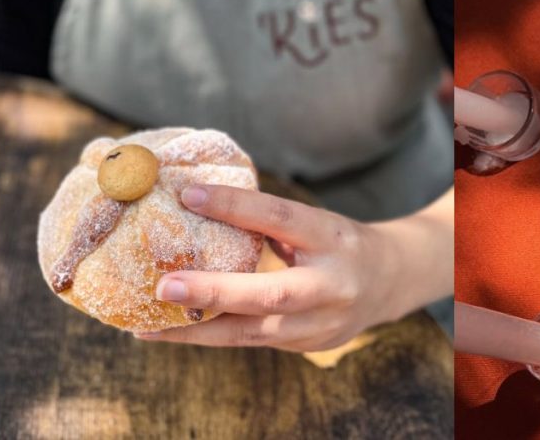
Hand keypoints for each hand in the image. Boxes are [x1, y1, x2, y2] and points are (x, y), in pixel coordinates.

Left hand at [135, 185, 452, 350]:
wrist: (391, 281)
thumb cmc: (338, 242)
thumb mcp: (315, 222)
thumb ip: (269, 221)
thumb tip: (197, 203)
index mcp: (333, 236)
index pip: (282, 218)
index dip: (237, 206)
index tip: (189, 194)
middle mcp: (332, 283)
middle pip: (271, 293)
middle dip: (215, 292)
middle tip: (164, 285)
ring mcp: (323, 322)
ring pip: (254, 332)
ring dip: (198, 330)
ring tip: (149, 325)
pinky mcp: (308, 345)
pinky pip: (253, 341)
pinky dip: (212, 336)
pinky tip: (175, 331)